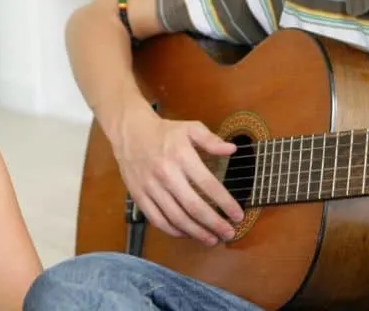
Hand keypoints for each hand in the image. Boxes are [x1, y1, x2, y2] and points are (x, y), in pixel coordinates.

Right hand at [114, 106, 243, 245]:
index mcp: (182, 156)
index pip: (208, 184)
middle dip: (214, 223)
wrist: (130, 132)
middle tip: (229, 234)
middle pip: (193, 206)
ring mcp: (150, 187)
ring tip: (212, 239)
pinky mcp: (139, 196)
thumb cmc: (165, 132)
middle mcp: (166, 174)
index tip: (238, 215)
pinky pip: (157, 220)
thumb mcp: (190, 128)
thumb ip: (211, 140)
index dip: (225, 203)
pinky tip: (187, 234)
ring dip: (196, 232)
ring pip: (176, 217)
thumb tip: (232, 150)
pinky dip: (173, 231)